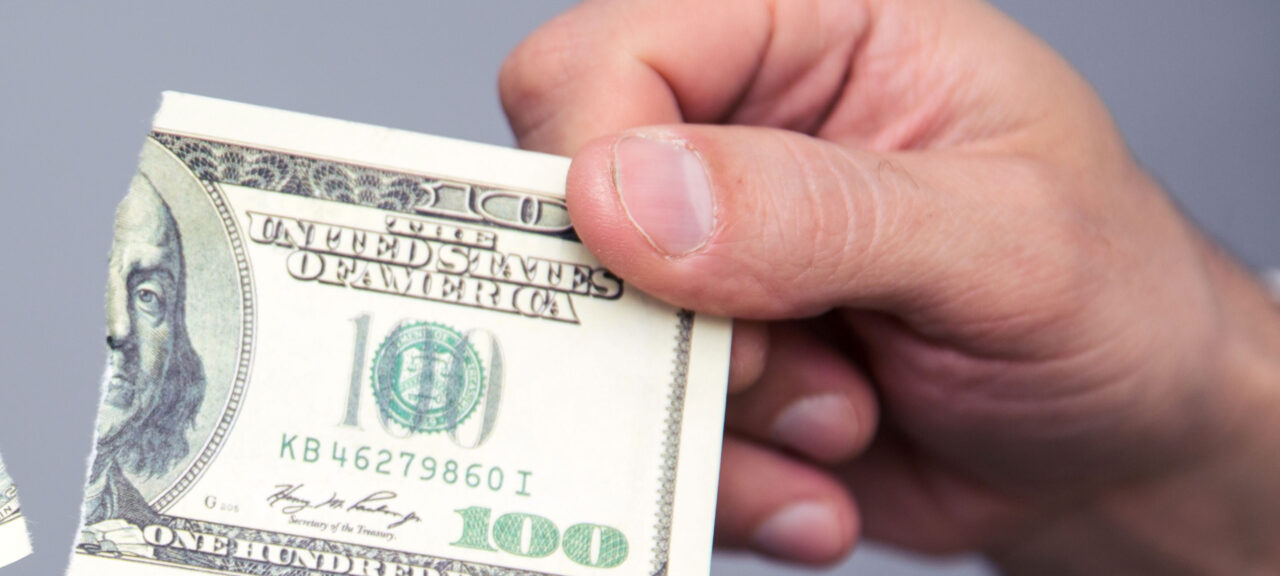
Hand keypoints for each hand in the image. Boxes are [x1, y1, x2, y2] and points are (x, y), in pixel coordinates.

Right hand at [501, 0, 1279, 570]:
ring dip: (721, 417)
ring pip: (594, 344)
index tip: (645, 263)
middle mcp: (736, 137)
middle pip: (562, 203)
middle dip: (665, 321)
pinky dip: (726, 487)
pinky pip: (636, 438)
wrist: (1134, 451)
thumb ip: (822, 212)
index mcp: (809, 37)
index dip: (592, 156)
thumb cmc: (1116, 304)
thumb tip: (630, 194)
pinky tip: (825, 485)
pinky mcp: (700, 373)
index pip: (609, 55)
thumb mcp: (1006, 245)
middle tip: (781, 366)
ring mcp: (705, 264)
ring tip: (848, 422)